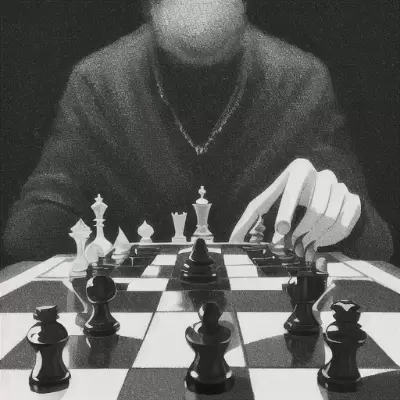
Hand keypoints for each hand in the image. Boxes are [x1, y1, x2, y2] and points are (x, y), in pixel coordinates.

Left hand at [229, 158, 360, 257]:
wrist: (316, 200)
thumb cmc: (283, 202)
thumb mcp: (265, 206)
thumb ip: (249, 219)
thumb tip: (233, 240)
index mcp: (299, 170)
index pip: (294, 188)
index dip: (288, 209)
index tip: (282, 229)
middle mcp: (323, 175)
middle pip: (317, 208)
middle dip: (302, 230)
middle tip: (292, 244)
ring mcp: (340, 187)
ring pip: (331, 219)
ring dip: (314, 237)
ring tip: (301, 244)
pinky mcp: (352, 200)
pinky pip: (344, 224)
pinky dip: (329, 239)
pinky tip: (317, 241)